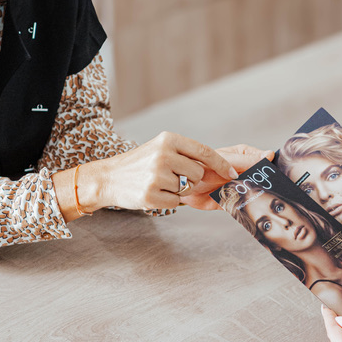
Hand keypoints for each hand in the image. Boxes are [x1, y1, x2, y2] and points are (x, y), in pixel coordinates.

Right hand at [82, 132, 237, 211]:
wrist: (109, 177)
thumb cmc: (140, 163)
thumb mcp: (161, 148)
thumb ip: (186, 154)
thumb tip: (219, 167)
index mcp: (168, 139)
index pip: (204, 151)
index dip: (221, 164)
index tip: (232, 173)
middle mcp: (163, 155)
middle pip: (198, 173)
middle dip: (192, 179)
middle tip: (174, 177)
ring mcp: (156, 175)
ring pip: (187, 188)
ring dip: (178, 189)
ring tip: (160, 183)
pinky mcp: (150, 194)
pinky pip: (175, 202)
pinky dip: (168, 200)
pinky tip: (154, 192)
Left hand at [181, 145, 272, 209]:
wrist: (184, 185)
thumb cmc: (201, 166)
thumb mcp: (224, 161)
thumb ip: (245, 161)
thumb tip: (269, 155)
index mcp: (245, 157)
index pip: (265, 161)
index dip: (270, 169)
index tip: (274, 175)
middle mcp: (245, 172)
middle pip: (263, 179)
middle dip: (265, 185)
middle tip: (263, 187)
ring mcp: (241, 187)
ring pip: (256, 193)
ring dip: (255, 196)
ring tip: (250, 195)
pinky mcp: (235, 202)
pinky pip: (246, 206)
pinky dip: (246, 208)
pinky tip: (245, 205)